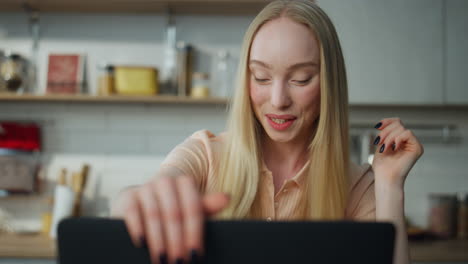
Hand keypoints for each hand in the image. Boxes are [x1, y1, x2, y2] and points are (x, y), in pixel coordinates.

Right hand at [111, 175, 229, 263]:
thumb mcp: (191, 209)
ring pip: (154, 215)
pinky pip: (132, 212)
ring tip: (163, 260)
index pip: (193, 207)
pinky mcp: (127, 196)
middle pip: (174, 213)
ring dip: (159, 241)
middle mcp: (164, 181)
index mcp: (184, 182)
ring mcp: (145, 188)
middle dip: (177, 241)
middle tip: (179, 262)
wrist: (141, 204)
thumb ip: (206, 206)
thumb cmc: (173, 210)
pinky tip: (141, 244)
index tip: (196, 255)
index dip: (194, 233)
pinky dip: (138, 229)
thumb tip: (226, 198)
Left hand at [371, 118, 423, 187]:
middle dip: (385, 132)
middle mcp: (409, 141)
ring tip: (385, 148)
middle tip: (379, 143)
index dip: (387, 121)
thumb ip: (385, 134)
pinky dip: (398, 138)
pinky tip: (394, 147)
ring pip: (401, 128)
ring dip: (389, 137)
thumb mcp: (381, 145)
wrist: (386, 178)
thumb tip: (382, 123)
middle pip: (398, 124)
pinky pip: (408, 133)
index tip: (377, 126)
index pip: (397, 122)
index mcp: (401, 140)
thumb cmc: (382, 166)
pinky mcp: (418, 148)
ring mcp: (414, 144)